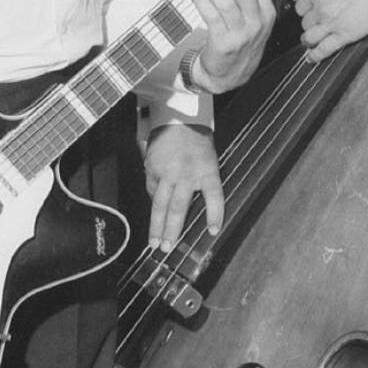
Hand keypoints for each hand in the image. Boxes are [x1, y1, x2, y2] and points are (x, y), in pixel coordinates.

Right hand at [144, 121, 224, 250]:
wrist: (178, 120)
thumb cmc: (198, 143)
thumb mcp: (209, 162)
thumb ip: (204, 185)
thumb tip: (198, 212)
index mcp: (207, 170)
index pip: (214, 195)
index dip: (215, 214)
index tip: (214, 230)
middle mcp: (186, 173)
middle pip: (179, 207)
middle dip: (172, 230)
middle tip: (167, 247)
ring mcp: (167, 171)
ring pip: (160, 203)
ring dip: (156, 225)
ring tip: (154, 242)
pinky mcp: (152, 168)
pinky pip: (152, 191)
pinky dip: (154, 204)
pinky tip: (154, 217)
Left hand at [184, 0, 273, 93]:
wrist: (231, 75)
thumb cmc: (240, 41)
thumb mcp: (253, 18)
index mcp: (267, 11)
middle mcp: (258, 22)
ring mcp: (242, 34)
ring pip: (225, 1)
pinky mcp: (225, 44)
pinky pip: (211, 15)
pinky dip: (202, 2)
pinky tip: (199, 0)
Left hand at [293, 0, 367, 61]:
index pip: (300, 7)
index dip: (306, 13)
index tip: (309, 15)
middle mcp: (320, 7)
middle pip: (305, 23)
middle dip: (310, 26)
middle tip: (316, 27)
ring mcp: (330, 22)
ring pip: (309, 38)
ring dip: (309, 41)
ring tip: (311, 43)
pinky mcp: (343, 35)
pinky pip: (323, 49)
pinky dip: (315, 56)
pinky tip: (312, 58)